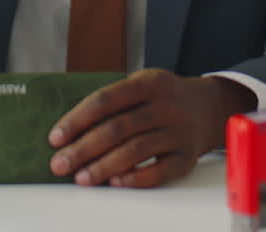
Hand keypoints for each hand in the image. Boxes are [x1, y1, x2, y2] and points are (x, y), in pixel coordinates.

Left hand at [47, 69, 255, 187]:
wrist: (210, 107)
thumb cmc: (162, 97)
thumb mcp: (142, 84)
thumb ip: (113, 101)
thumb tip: (71, 131)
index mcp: (148, 82)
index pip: (106, 100)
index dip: (78, 119)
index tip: (56, 137)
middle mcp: (165, 105)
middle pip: (118, 128)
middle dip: (83, 148)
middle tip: (60, 164)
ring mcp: (178, 131)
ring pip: (136, 150)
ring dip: (104, 166)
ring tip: (82, 178)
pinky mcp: (187, 156)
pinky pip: (160, 170)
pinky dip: (136, 178)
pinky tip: (115, 183)